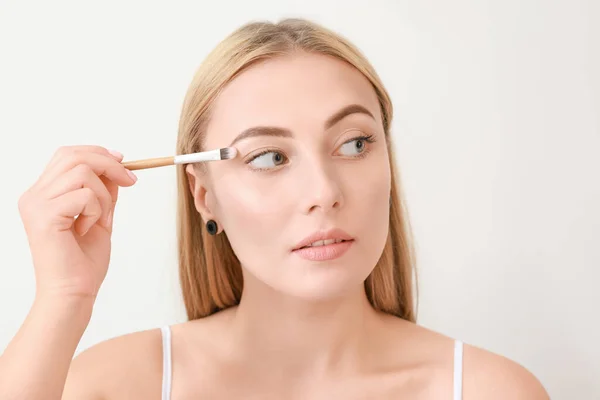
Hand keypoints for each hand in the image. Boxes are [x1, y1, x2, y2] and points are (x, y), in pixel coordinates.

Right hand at [18, 146, 137, 300]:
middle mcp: (34, 196)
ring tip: (102, 219)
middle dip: (109, 164)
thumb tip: (115, 165)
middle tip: (130, 181)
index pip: (66, 155)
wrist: (74, 292)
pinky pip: (85, 195)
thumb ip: (103, 191)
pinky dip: (97, 210)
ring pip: (82, 172)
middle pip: (73, 155)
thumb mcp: (99, 216)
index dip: (97, 153)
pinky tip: (88, 230)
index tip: (123, 162)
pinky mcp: (45, 216)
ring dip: (105, 195)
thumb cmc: (84, 261)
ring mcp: (36, 205)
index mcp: (42, 194)